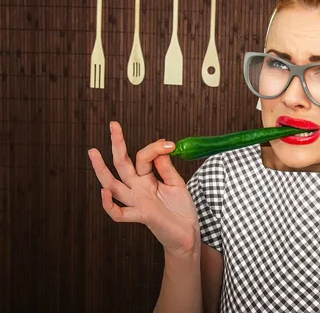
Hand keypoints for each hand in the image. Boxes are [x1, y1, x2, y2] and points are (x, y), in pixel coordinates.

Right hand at [88, 121, 199, 256]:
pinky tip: (104, 192)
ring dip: (101, 170)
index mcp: (147, 179)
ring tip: (93, 152)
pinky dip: (109, 205)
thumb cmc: (181, 209)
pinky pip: (119, 213)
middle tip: (113, 125)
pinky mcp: (141, 216)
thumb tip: (159, 149)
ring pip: (113, 185)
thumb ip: (166, 168)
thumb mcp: (176, 183)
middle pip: (122, 164)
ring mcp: (137, 202)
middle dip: (117, 144)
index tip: (170, 144)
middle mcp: (138, 188)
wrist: (188, 232)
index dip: (155, 148)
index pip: (143, 157)